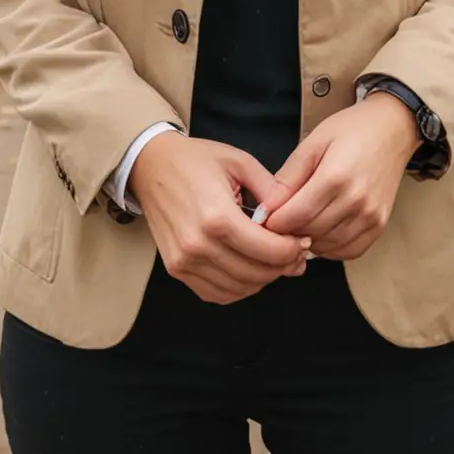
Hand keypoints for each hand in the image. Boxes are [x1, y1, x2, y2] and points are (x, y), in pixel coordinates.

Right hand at [130, 134, 310, 304]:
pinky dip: (238, 287)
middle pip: (257, 274)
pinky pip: (216, 294)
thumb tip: (295, 216)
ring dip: (263, 279)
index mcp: (218, 217)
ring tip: (273, 260)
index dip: (294, 250)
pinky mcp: (177, 269)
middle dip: (284, 266)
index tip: (302, 241)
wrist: (151, 165)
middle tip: (295, 253)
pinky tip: (248, 268)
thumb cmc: (195, 160)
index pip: (269, 252)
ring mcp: (185, 261)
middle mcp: (199, 245)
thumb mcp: (239, 162)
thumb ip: (271, 190)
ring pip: (240, 288)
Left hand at [258, 94, 417, 260]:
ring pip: (327, 246)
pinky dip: (330, 248)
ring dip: (308, 241)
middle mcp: (356, 201)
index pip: (295, 216)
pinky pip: (349, 251)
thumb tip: (266, 209)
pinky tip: (321, 232)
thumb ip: (288, 178)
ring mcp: (370, 216)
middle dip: (288, 232)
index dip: (274, 222)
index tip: (264, 217)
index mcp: (335, 177)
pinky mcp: (379, 225)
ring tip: (300, 224)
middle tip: (279, 221)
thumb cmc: (351, 130)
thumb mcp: (313, 142)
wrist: (393, 129)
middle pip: (309, 233)